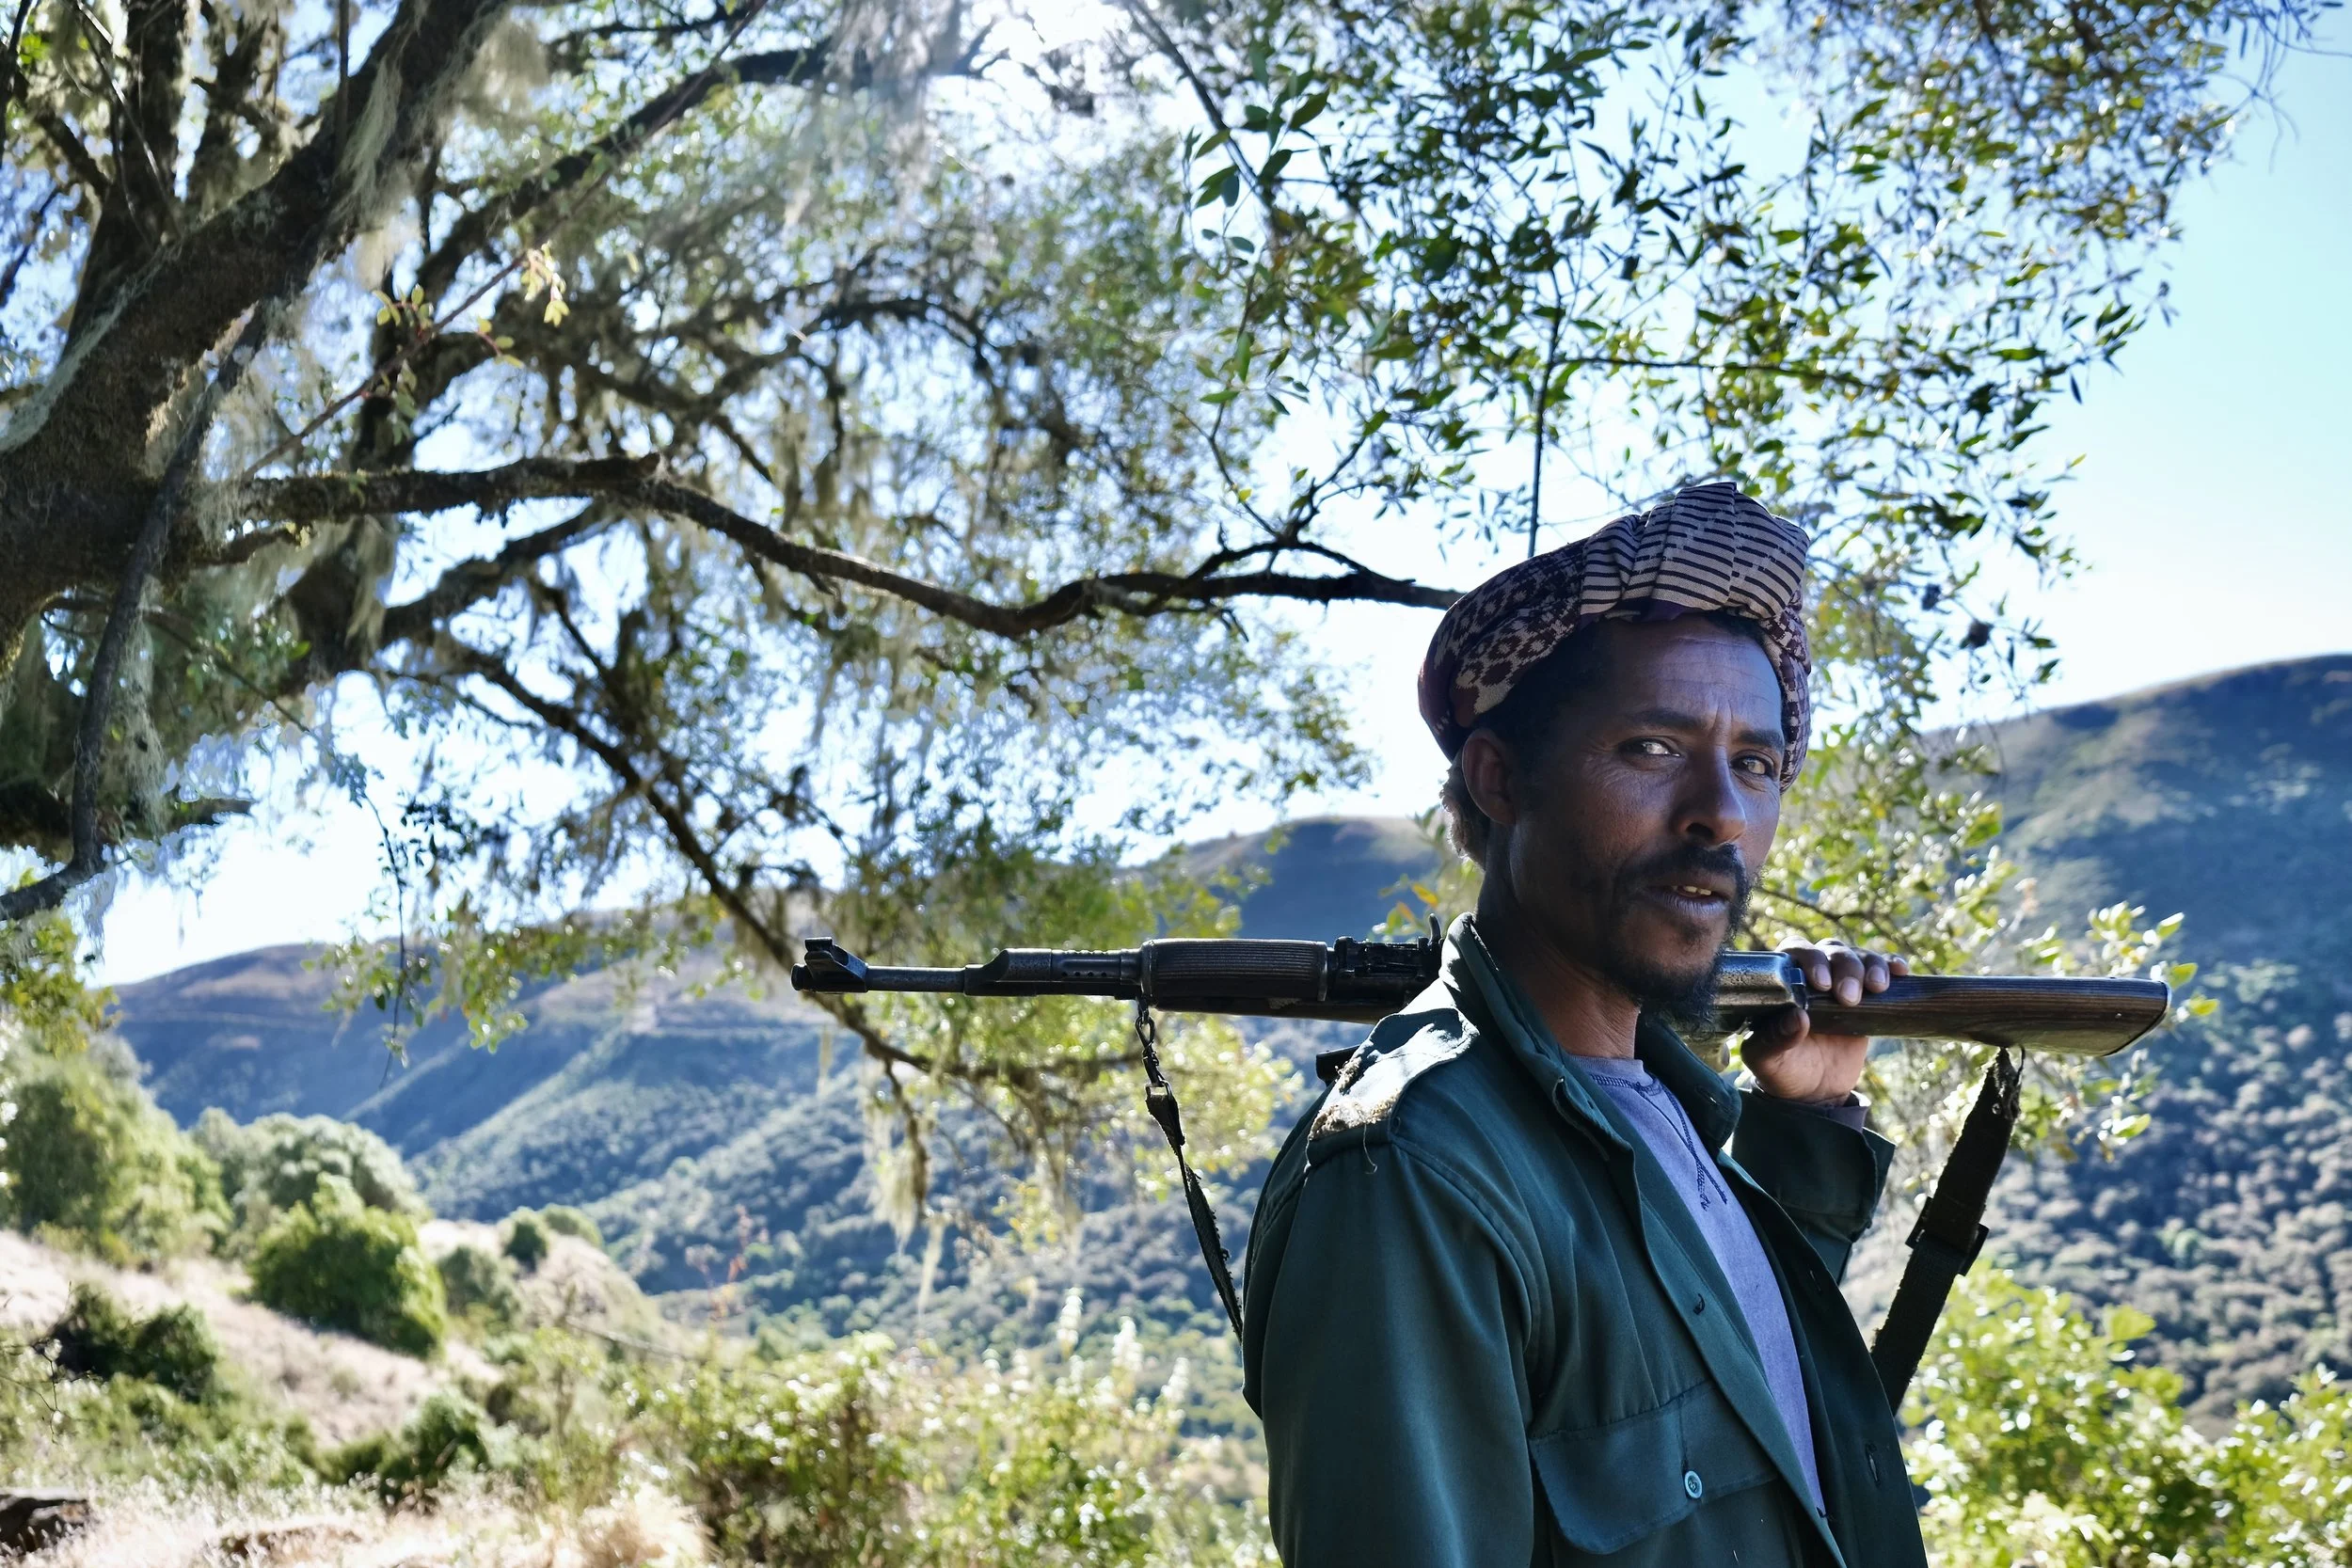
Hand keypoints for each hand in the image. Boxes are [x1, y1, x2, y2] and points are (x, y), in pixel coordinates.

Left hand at [1744, 941, 1908, 1106]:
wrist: (1816, 1091)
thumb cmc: (1784, 1071)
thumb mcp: (1769, 1061)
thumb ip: (1775, 1040)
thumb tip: (1797, 1018)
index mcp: (1783, 983)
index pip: (1795, 952)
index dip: (1810, 959)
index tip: (1822, 984)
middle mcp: (1811, 976)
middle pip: (1831, 951)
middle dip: (1845, 968)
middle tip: (1849, 998)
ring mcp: (1840, 983)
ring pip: (1857, 956)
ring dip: (1871, 965)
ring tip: (1877, 988)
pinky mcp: (1866, 997)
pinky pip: (1881, 970)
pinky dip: (1891, 966)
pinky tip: (1900, 972)